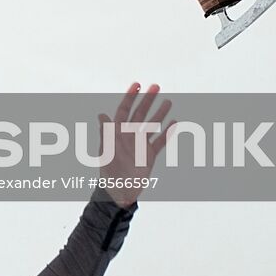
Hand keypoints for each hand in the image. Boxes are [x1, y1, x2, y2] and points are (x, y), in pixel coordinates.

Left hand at [98, 82, 173, 208]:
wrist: (119, 191)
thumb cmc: (110, 172)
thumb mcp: (107, 151)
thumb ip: (107, 133)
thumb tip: (101, 115)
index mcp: (117, 132)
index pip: (124, 110)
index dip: (130, 97)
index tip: (137, 84)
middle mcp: (129, 135)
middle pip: (140, 114)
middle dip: (147, 100)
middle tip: (156, 86)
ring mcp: (140, 145)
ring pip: (151, 125)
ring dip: (159, 113)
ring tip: (168, 101)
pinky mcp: (149, 155)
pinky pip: (159, 141)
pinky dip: (167, 133)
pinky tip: (174, 123)